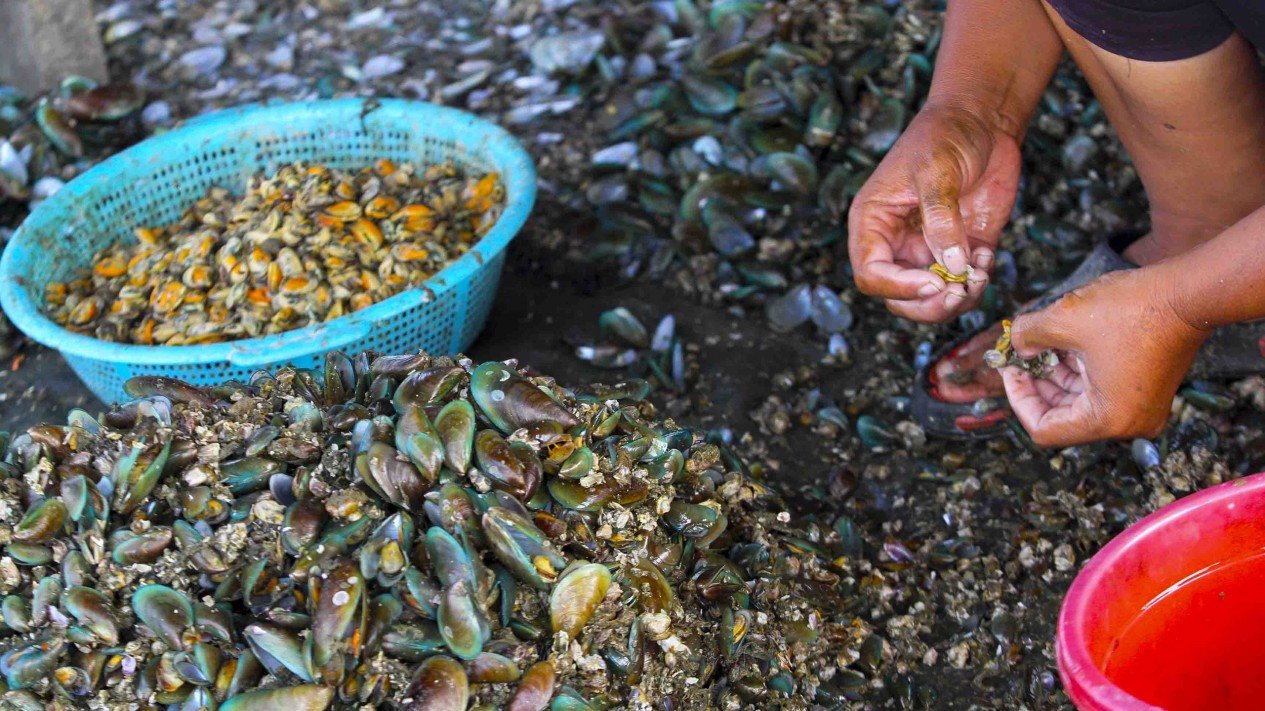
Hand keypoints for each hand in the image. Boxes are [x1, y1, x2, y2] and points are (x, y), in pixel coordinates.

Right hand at [847, 101, 1020, 321]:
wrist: (982, 120)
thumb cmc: (946, 134)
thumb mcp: (936, 171)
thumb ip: (940, 219)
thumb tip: (951, 266)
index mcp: (873, 223)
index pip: (871, 274)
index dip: (899, 287)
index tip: (935, 283)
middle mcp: (896, 243)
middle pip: (898, 298)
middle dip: (928, 304)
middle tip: (958, 291)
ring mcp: (929, 249)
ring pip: (931, 300)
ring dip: (957, 300)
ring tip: (979, 274)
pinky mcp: (961, 250)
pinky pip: (963, 285)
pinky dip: (977, 284)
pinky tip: (988, 258)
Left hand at [999, 269, 1210, 446]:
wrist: (1189, 292)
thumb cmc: (1132, 309)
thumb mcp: (1064, 320)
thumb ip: (1028, 337)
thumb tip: (1015, 347)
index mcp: (1107, 420)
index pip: (1044, 429)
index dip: (1019, 399)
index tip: (1009, 370)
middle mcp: (1128, 423)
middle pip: (1063, 415)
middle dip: (1038, 383)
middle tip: (1019, 355)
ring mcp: (1142, 408)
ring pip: (1082, 399)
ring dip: (1057, 373)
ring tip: (1041, 342)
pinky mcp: (1148, 390)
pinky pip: (1102, 388)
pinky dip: (1080, 368)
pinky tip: (1064, 342)